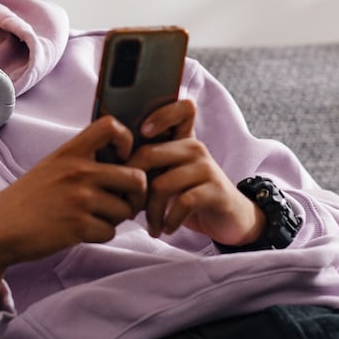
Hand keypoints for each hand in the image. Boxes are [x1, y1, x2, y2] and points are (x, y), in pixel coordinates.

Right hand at [0, 117, 147, 310]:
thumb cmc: (30, 198)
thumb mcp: (53, 165)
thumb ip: (83, 159)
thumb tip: (125, 163)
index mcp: (71, 151)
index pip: (111, 126)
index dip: (128, 140)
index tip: (123, 158)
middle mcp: (78, 171)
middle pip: (136, 177)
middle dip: (135, 195)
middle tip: (123, 201)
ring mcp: (79, 199)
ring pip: (125, 210)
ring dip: (114, 219)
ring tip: (92, 217)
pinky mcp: (78, 226)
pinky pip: (110, 231)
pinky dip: (100, 235)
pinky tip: (81, 231)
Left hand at [128, 100, 264, 246]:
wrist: (229, 220)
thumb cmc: (190, 196)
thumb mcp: (170, 176)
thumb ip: (150, 166)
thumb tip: (109, 168)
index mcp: (182, 140)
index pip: (181, 109)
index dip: (160, 114)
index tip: (142, 132)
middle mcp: (195, 149)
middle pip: (149, 154)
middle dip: (132, 186)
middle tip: (130, 209)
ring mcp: (207, 168)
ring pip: (162, 184)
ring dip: (150, 212)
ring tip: (151, 226)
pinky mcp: (216, 191)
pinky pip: (183, 203)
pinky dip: (169, 220)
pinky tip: (167, 228)